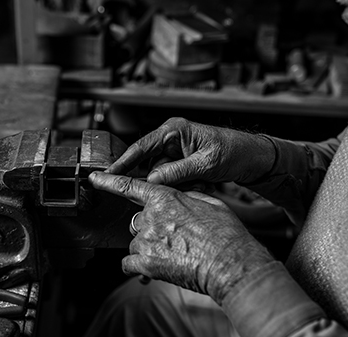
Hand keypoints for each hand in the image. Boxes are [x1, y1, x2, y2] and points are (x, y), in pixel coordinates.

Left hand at [89, 172, 274, 304]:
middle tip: (173, 240)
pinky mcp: (145, 263)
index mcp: (165, 198)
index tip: (95, 179)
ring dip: (148, 249)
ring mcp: (146, 240)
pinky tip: (153, 269)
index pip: (129, 187)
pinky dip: (137, 267)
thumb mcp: (210, 203)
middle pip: (137, 222)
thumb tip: (179, 198)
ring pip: (135, 243)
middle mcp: (150, 217)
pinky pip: (128, 263)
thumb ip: (187, 197)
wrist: (230, 263)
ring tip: (173, 256)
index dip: (109, 181)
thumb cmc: (225, 234)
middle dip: (150, 230)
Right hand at [106, 117, 274, 186]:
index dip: (123, 161)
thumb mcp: (205, 163)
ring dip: (175, 183)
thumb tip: (153, 181)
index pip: (140, 146)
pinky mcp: (179, 161)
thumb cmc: (232, 151)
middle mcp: (170, 138)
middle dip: (159, 179)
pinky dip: (181, 184)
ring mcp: (174, 150)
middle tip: (173, 185)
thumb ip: (177, 172)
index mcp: (174, 130)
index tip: (108, 173)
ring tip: (200, 182)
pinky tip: (200, 183)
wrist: (250, 157)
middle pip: (148, 164)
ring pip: (159, 174)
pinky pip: (169, 177)